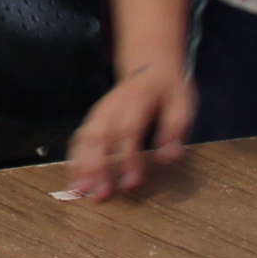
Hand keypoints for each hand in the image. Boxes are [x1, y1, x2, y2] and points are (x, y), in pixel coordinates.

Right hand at [66, 59, 194, 200]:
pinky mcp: (94, 117)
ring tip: (79, 190)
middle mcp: (113, 105)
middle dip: (98, 167)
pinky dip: (74, 158)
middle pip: (101, 137)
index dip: (129, 158)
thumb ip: (175, 129)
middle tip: (100, 195)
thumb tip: (170, 156)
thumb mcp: (183, 103)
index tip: (132, 184)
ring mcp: (100, 110)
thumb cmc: (168, 88)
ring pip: (85, 137)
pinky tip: (74, 178)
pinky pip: (80, 137)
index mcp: (137, 100)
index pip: (129, 132)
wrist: (149, 62)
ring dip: (81, 165)